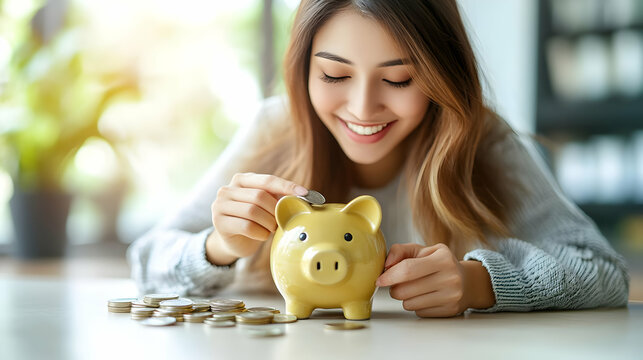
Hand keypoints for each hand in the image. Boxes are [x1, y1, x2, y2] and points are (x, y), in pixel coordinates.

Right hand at [206, 172, 307, 264]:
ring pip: (252, 211)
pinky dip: (260, 233)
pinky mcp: (219, 222)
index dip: (286, 186)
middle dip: (275, 210)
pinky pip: (246, 226)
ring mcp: (220, 205)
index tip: (304, 193)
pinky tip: (262, 235)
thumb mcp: (266, 205)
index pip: (267, 180)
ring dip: (268, 223)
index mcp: (241, 180)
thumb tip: (304, 195)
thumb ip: (279, 197)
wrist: (234, 241)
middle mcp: (227, 189)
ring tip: (271, 228)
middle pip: (259, 196)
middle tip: (280, 221)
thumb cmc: (254, 221)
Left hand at [375, 243, 494, 316]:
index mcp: (442, 258)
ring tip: (414, 289)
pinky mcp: (449, 310)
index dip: (389, 276)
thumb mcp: (422, 250)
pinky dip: (416, 305)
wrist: (467, 282)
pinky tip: (425, 297)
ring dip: (405, 298)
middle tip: (398, 283)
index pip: (408, 269)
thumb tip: (386, 265)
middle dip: (394, 288)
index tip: (380, 280)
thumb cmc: (439, 264)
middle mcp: (450, 277)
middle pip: (405, 290)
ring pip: (409, 304)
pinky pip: (419, 312)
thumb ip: (400, 251)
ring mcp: (451, 296)